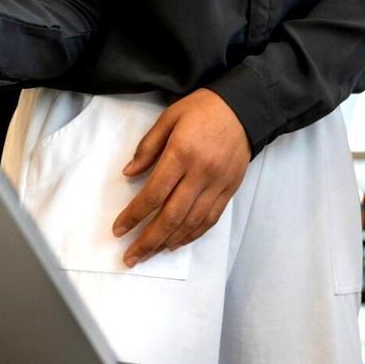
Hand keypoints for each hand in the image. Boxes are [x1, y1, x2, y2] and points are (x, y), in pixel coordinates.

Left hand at [112, 89, 249, 265]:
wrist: (245, 106)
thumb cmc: (203, 109)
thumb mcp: (170, 117)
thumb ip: (148, 146)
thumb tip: (129, 174)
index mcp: (182, 153)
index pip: (154, 193)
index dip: (134, 215)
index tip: (119, 230)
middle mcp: (201, 173)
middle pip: (172, 215)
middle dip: (148, 239)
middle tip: (130, 257)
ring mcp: (218, 184)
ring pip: (191, 222)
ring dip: (168, 242)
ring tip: (150, 253)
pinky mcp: (230, 189)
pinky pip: (210, 219)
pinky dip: (192, 234)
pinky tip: (177, 242)